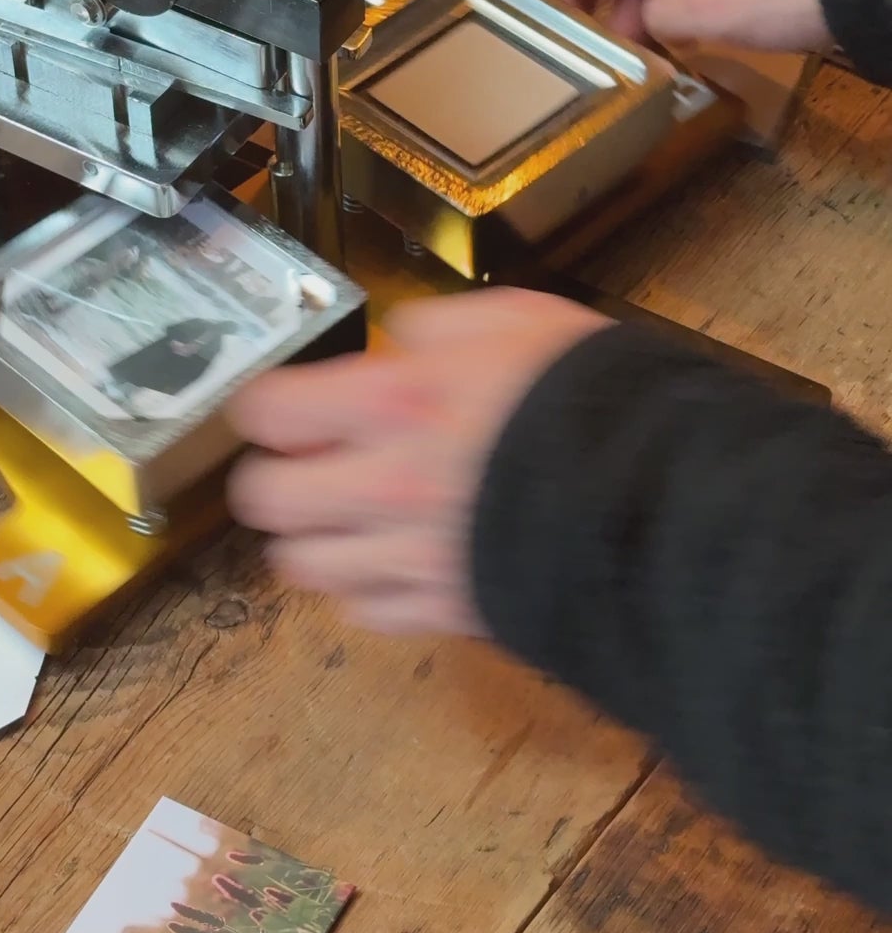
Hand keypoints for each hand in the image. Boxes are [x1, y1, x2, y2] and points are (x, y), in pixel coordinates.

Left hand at [227, 289, 606, 636]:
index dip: (267, 405)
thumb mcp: (518, 318)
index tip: (287, 402)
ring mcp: (409, 559)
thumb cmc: (595, 400)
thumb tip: (393, 343)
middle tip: (310, 461)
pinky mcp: (444, 612)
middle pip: (265, 500)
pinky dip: (366, 589)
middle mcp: (382, 486)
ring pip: (303, 566)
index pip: (267, 412)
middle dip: (278, 475)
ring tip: (352, 515)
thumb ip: (437, 326)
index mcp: (393, 403)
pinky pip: (364, 614)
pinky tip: (398, 559)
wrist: (666, 503)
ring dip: (316, 538)